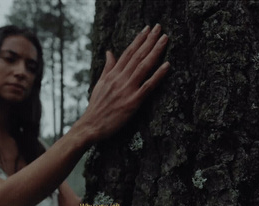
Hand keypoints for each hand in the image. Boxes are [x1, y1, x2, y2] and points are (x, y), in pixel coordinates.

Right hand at [79, 24, 169, 140]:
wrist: (91, 125)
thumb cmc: (96, 106)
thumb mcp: (100, 84)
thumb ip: (107, 68)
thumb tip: (109, 52)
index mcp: (112, 74)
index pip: (127, 53)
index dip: (138, 40)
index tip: (147, 29)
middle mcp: (120, 79)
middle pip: (137, 56)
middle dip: (149, 40)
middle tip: (160, 28)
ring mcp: (127, 89)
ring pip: (143, 66)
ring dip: (155, 51)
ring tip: (165, 39)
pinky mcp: (133, 102)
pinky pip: (148, 86)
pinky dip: (158, 75)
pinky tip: (167, 65)